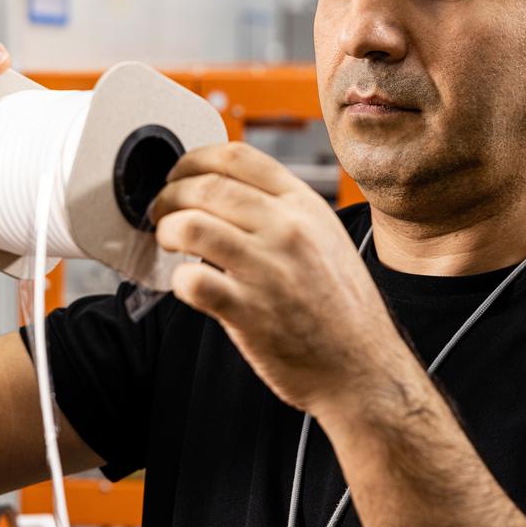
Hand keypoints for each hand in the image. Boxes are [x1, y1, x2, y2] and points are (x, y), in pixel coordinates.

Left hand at [150, 142, 405, 412]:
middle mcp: (287, 230)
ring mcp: (268, 270)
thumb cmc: (342, 309)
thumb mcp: (326, 239)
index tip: (179, 175)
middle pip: (207, 186)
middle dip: (169, 195)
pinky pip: (192, 281)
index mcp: (305, 206)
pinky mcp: (250, 313)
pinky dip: (178, 280)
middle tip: (161, 212)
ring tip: (167, 241)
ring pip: (191, 226)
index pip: (237, 156)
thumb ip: (284, 211)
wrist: (364, 370)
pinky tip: (185, 284)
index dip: (194, 161)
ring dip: (166, 230)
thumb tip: (226, 193)